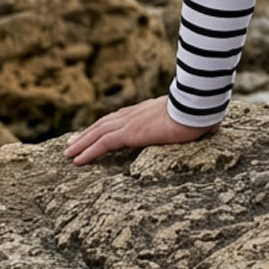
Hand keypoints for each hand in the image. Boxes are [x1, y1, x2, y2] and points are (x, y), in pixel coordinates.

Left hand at [63, 95, 217, 163]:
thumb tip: (194, 126)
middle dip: (87, 134)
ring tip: (68, 153)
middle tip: (70, 144)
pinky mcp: (131, 133)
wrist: (199, 107)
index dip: (105, 126)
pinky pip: (103, 143)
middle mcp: (136, 114)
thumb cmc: (200, 112)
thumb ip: (183, 120)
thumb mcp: (188, 116)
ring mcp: (132, 122)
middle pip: (104, 123)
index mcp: (148, 110)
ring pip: (98, 133)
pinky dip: (88, 152)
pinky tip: (77, 161)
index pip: (120, 118)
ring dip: (81, 143)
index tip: (94, 132)